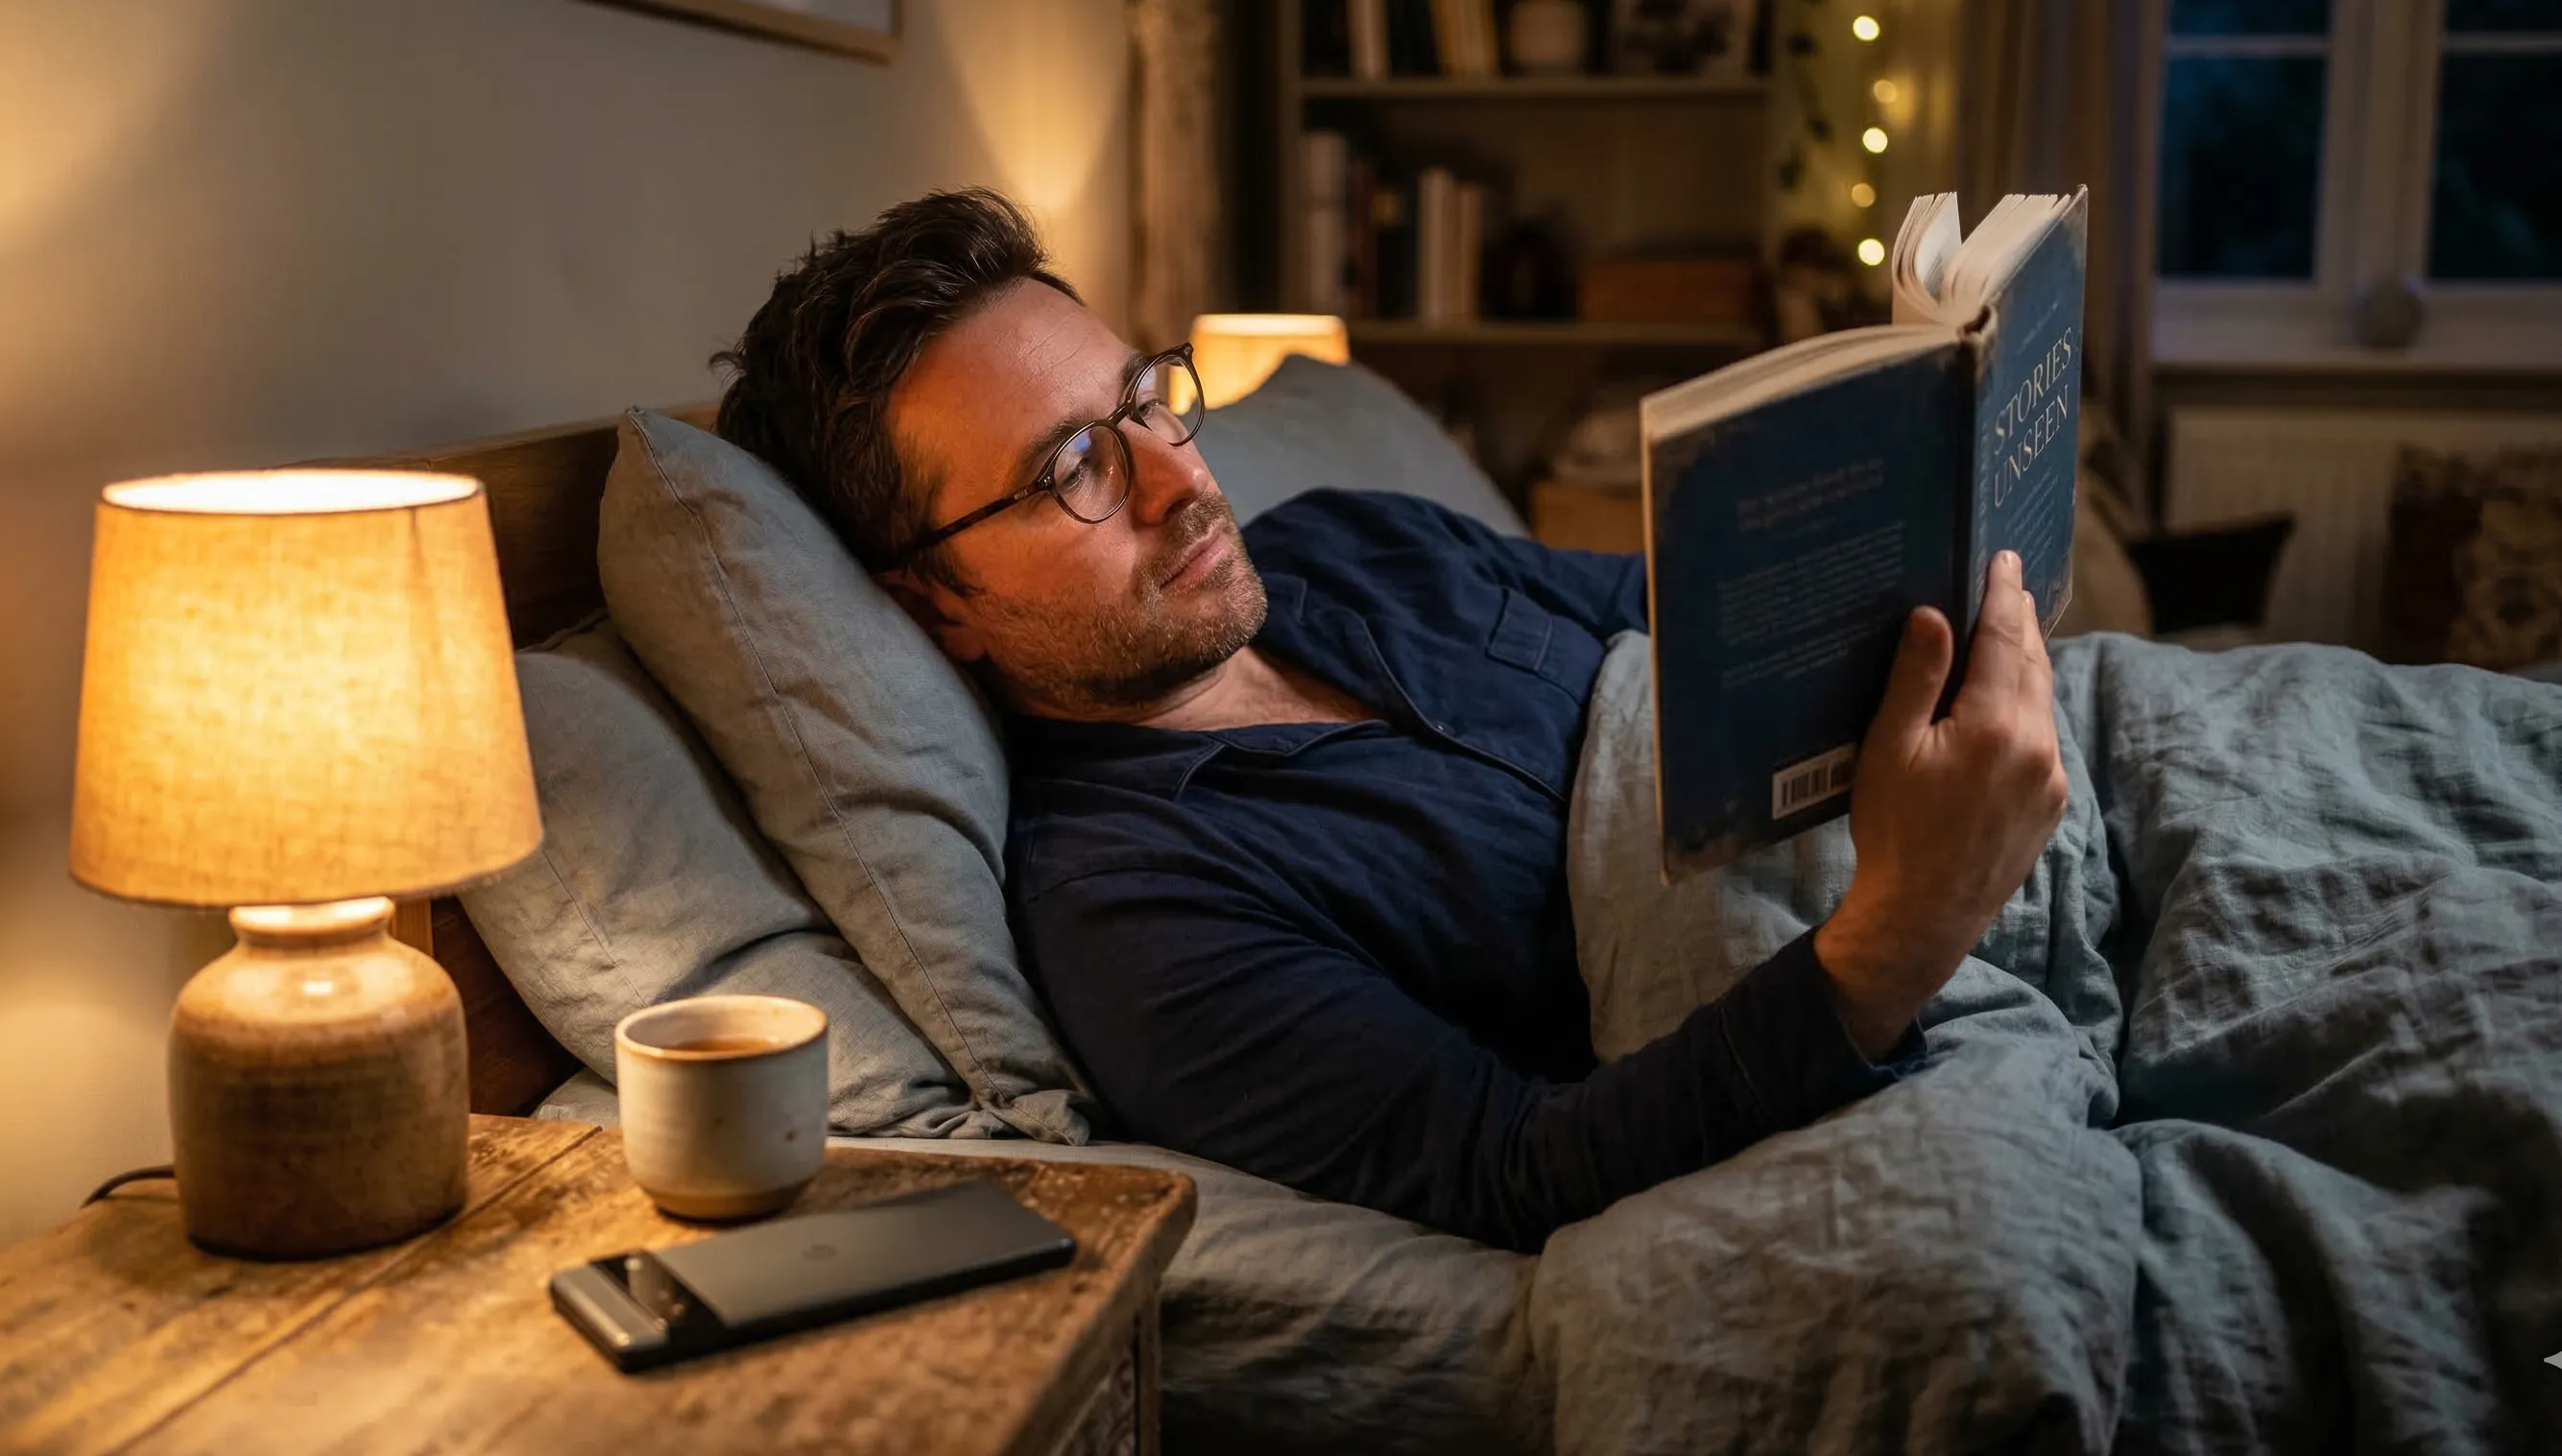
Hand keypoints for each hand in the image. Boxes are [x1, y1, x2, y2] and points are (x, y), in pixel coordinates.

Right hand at [1815, 551, 2068, 1058]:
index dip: (2002, 595)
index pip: (2004, 638)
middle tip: (2006, 584)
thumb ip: (1916, 679)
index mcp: (1993, 724)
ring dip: (2024, 664)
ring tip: (2006, 635)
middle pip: (2032, 663)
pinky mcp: (2050, 804)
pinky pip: (2041, 737)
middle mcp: (2036, 745)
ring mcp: (2049, 777)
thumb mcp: (1889, 749)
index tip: (2004, 559)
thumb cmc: (1893, 832)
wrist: (1924, 917)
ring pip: (2040, 701)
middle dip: (2018, 621)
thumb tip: (1934, 616)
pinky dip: (2025, 707)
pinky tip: (2003, 704)